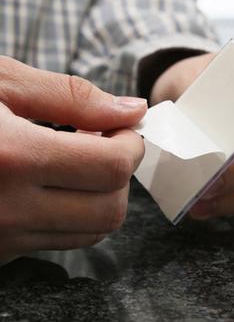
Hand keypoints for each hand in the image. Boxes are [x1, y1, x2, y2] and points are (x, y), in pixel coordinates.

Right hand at [0, 56, 146, 261]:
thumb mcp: (0, 83)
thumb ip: (75, 98)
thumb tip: (133, 110)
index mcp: (10, 157)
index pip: (112, 166)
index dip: (131, 144)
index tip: (123, 128)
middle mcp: (5, 209)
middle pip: (111, 207)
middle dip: (121, 172)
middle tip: (105, 143)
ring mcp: (0, 238)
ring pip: (93, 229)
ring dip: (105, 192)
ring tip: (81, 161)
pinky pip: (65, 239)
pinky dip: (80, 211)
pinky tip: (60, 182)